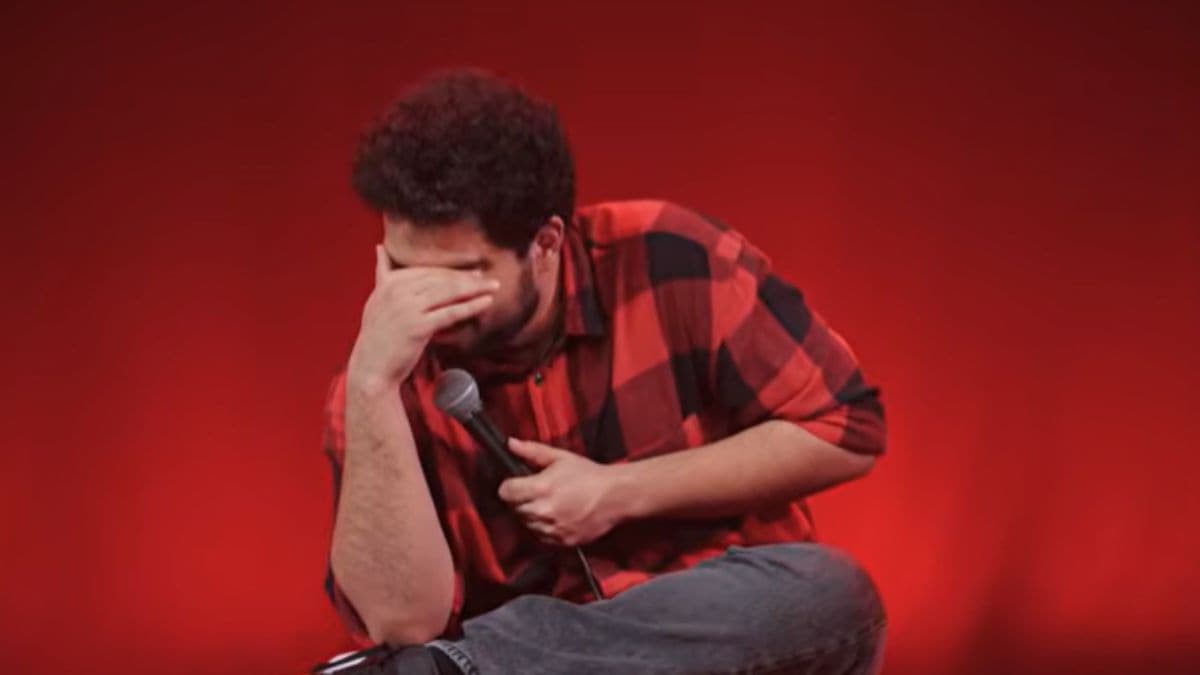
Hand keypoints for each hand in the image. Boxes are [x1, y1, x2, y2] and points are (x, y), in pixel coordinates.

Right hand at [348, 245, 498, 390]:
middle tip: (487, 277)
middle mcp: (397, 291)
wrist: (370, 368)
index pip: (426, 270)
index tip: (472, 270)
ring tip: (493, 286)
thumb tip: (380, 247)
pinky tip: (487, 302)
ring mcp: (407, 308)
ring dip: (474, 288)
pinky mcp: (418, 326)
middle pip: (439, 279)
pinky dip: (471, 306)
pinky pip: (450, 312)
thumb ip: (383, 274)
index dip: (451, 270)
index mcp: (389, 282)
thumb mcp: (376, 300)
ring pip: (447, 292)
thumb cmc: (378, 336)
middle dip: (466, 277)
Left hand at [497, 438, 625, 546]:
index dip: (508, 487)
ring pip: (526, 524)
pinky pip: (541, 537)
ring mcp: (552, 529)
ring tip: (546, 504)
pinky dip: (543, 528)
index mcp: (540, 488)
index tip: (516, 484)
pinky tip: (555, 516)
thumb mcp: (560, 458)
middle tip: (534, 492)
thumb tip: (510, 443)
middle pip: (514, 509)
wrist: (616, 496)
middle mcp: (543, 511)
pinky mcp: (562, 542)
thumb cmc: (589, 475)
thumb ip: (532, 451)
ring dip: (531, 515)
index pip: (505, 492)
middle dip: (519, 500)